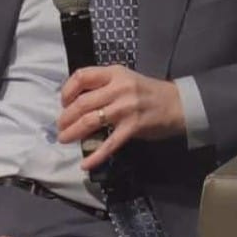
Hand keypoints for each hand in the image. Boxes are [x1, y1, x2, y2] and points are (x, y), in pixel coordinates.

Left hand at [57, 65, 185, 170]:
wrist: (177, 103)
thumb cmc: (147, 91)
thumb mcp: (125, 79)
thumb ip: (104, 85)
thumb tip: (76, 101)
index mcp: (114, 73)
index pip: (82, 76)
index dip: (68, 90)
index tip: (63, 102)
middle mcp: (118, 88)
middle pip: (82, 102)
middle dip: (66, 117)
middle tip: (60, 127)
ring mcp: (126, 108)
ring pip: (90, 121)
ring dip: (73, 132)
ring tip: (65, 139)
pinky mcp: (133, 127)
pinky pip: (109, 143)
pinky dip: (95, 155)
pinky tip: (85, 164)